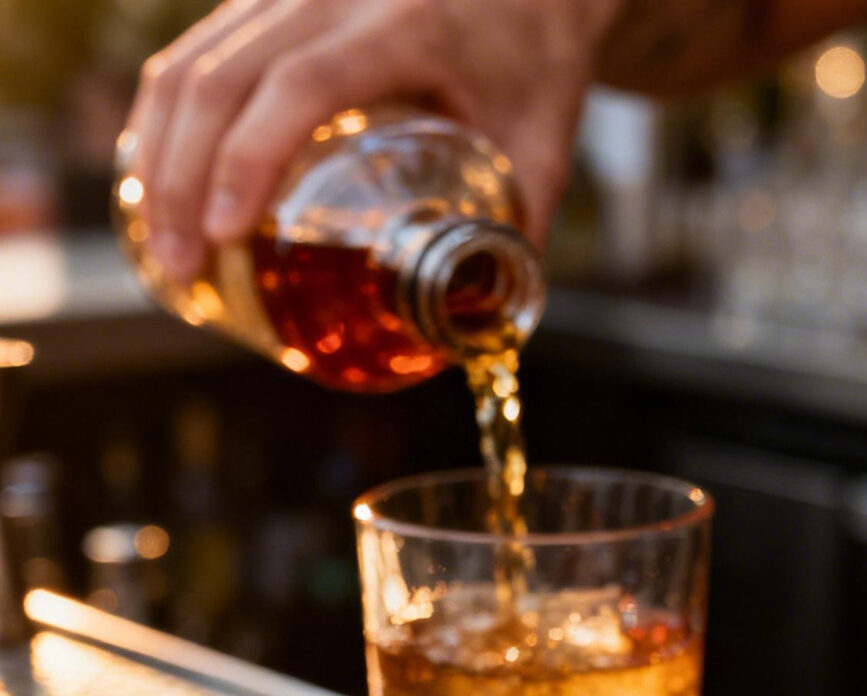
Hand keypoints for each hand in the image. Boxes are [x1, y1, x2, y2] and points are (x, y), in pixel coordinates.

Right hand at [123, 0, 619, 277]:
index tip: (224, 233)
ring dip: (159, 155)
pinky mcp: (268, 4)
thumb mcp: (544, 142)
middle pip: (220, 77)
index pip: (300, 87)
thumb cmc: (536, 55)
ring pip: (190, 60)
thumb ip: (518, 231)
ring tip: (164, 248)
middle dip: (182, 179)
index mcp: (403, 25)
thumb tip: (484, 327)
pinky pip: (193, 53)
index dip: (249, 159)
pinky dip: (165, 124)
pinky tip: (159, 187)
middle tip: (182, 268)